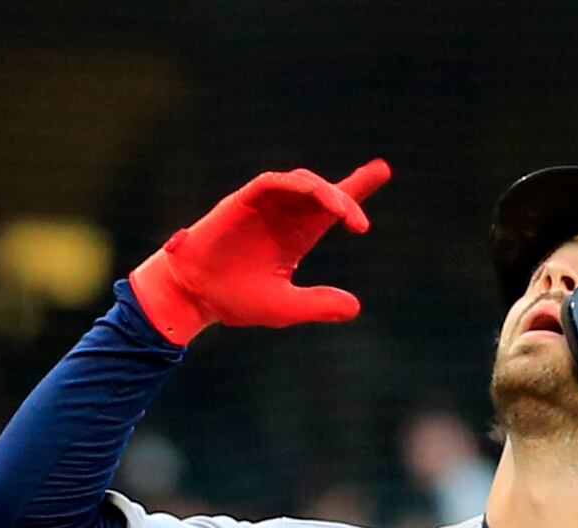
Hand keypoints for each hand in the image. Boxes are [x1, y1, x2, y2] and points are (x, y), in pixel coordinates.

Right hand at [128, 160, 389, 343]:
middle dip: (348, 194)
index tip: (382, 170)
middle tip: (359, 223)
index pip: (332, 207)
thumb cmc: (235, 300)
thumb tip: (356, 307)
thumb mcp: (284, 307)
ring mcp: (264, 207)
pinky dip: (291, 183)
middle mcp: (284, 216)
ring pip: (301, 183)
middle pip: (323, 192)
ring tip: (340, 212)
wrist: (194, 297)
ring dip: (323, 192)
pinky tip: (310, 193)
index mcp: (296, 236)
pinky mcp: (242, 202)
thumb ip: (317, 305)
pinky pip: (270, 182)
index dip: (357, 186)